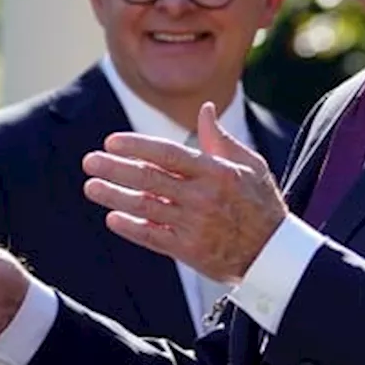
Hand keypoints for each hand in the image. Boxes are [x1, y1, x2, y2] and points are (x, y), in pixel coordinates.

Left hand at [82, 102, 287, 283]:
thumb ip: (221, 139)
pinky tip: (112, 218)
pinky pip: (153, 237)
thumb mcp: (251, 166)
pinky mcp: (190, 250)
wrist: (274, 255)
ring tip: (91, 187)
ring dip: (114, 196)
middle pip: (149, 178)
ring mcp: (194, 224)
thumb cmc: (261, 205)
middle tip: (90, 161)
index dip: (137, 146)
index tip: (111, 142)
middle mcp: (202, 196)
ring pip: (145, 207)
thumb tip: (205, 109)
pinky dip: (131, 228)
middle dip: (115, 168)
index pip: (168, 154)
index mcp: (216, 171)